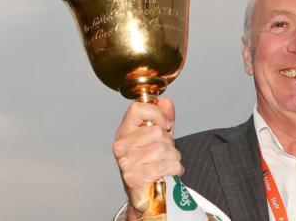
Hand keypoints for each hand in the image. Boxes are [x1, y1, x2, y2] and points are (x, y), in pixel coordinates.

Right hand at [112, 97, 183, 218]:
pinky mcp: (133, 178)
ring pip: (163, 149)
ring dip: (174, 157)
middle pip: (157, 131)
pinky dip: (175, 169)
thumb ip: (163, 118)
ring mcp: (125, 162)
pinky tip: (171, 172)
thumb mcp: (159, 137)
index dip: (157, 114)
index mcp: (125, 131)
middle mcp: (121, 145)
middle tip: (167, 152)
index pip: (138, 108)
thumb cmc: (151, 163)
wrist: (147, 194)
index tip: (165, 124)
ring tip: (169, 163)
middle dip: (170, 143)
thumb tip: (166, 101)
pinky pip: (164, 165)